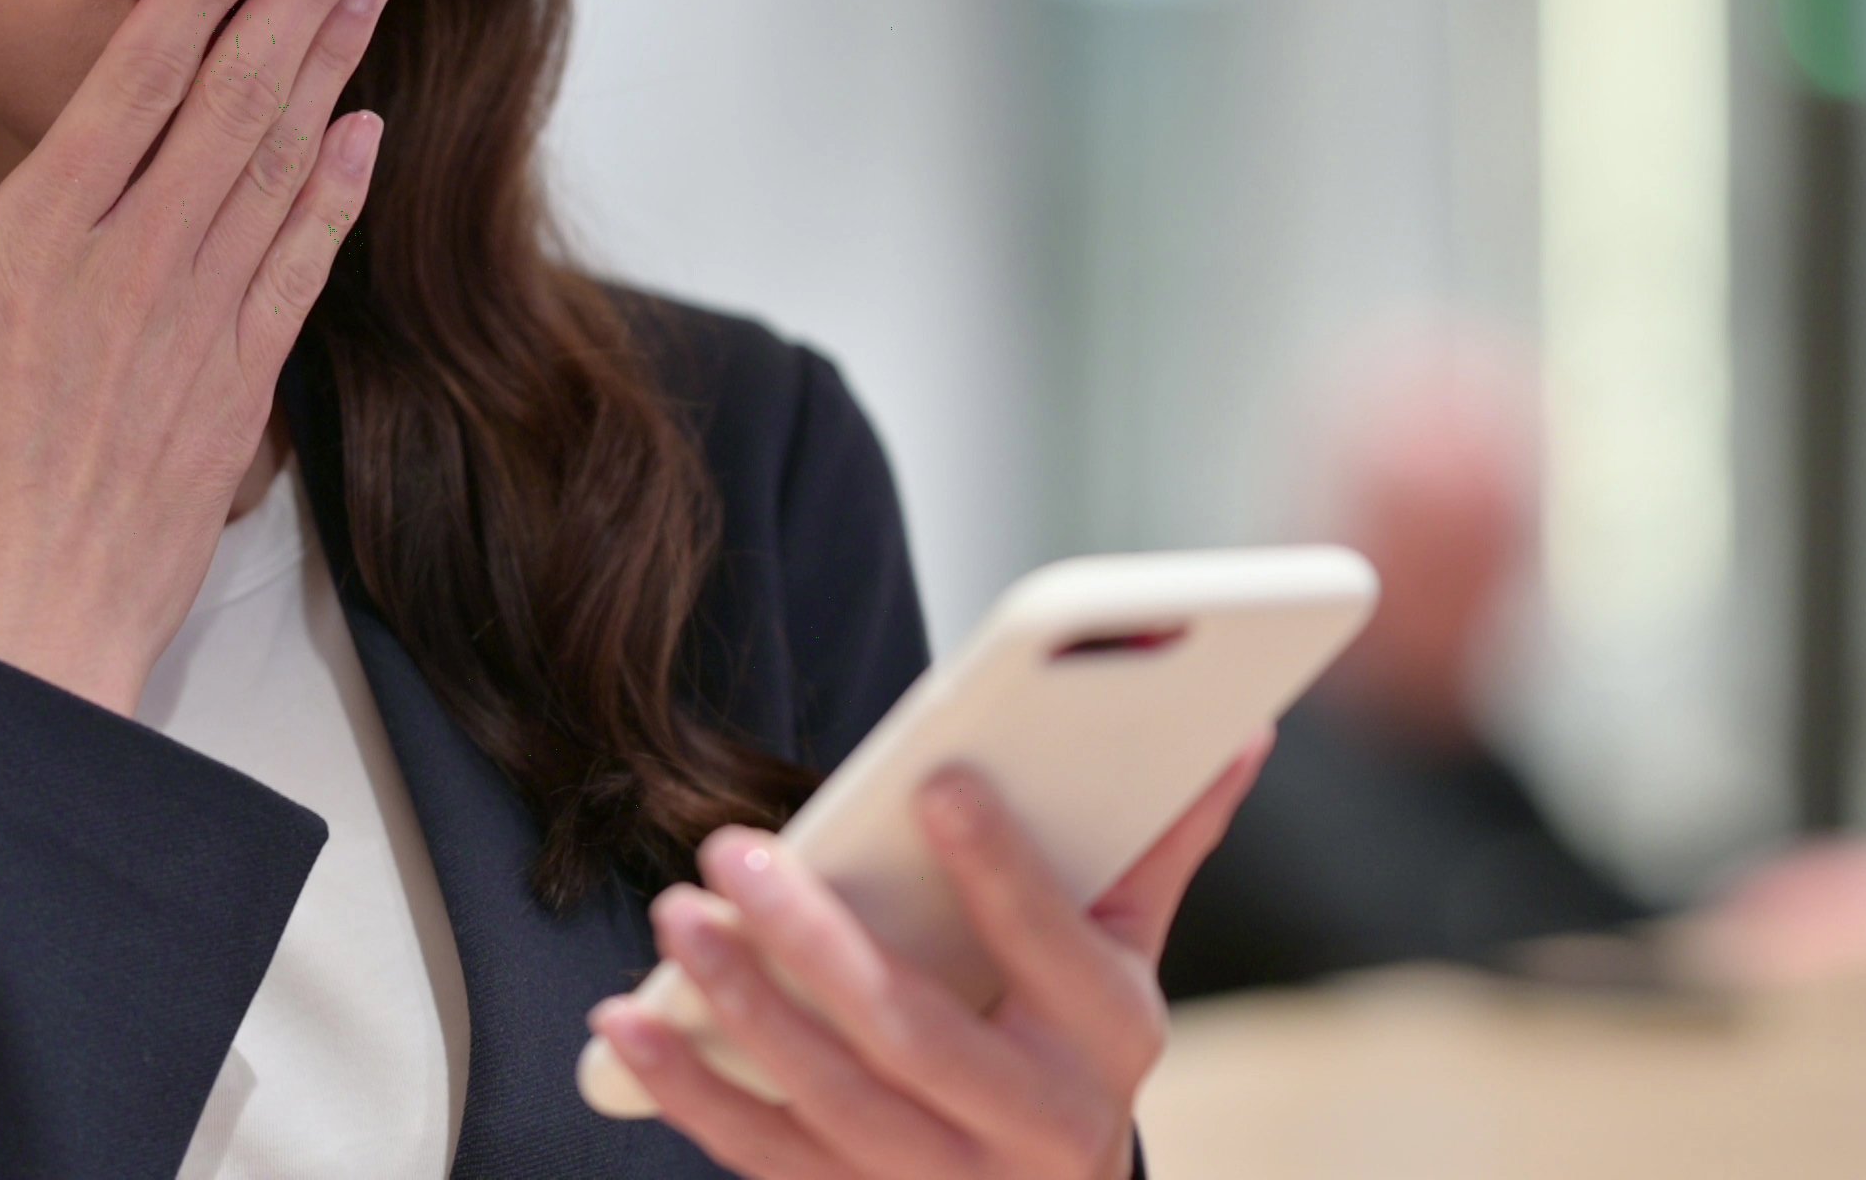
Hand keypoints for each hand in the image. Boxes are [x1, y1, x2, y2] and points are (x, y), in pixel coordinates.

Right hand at [0, 0, 404, 712]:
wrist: (10, 651)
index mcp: (37, 244)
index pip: (139, 78)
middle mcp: (134, 268)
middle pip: (234, 98)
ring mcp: (198, 328)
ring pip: (282, 164)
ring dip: (332, 61)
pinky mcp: (239, 391)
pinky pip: (301, 268)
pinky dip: (339, 193)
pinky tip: (368, 129)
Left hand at [590, 730, 1274, 1179]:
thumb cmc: (1076, 1054)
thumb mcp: (1127, 965)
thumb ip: (1158, 846)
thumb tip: (1236, 728)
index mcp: (1111, 1042)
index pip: (1055, 947)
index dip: (1002, 868)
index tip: (939, 782)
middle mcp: (1038, 1130)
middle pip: (914, 1032)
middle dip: (815, 941)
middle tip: (732, 852)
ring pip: (831, 1100)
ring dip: (740, 1007)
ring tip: (680, 916)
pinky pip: (766, 1159)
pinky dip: (690, 1090)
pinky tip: (630, 1024)